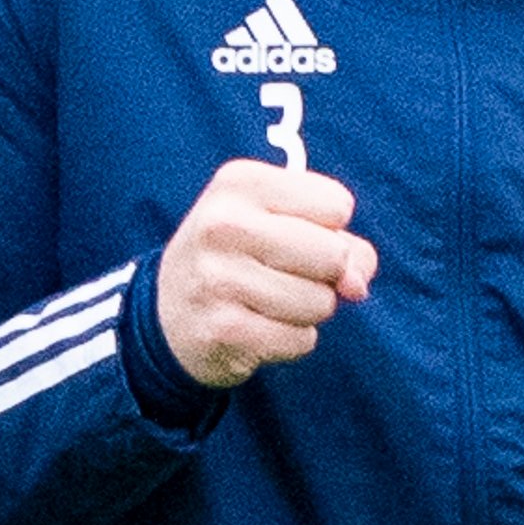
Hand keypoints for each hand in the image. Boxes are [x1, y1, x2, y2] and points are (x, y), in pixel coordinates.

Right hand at [155, 160, 377, 388]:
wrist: (166, 316)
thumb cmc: (238, 260)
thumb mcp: (279, 225)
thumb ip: (341, 243)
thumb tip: (356, 286)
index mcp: (239, 183)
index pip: (337, 204)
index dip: (329, 229)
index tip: (293, 235)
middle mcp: (223, 224)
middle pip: (334, 254)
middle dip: (325, 274)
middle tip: (284, 275)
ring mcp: (219, 278)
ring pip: (320, 302)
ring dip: (308, 311)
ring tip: (268, 303)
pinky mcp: (224, 329)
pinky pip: (301, 340)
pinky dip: (291, 341)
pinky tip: (259, 329)